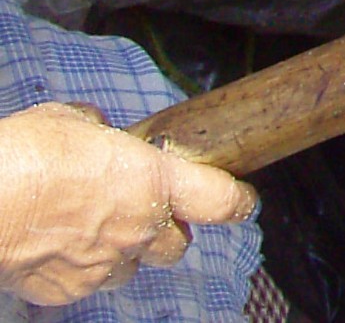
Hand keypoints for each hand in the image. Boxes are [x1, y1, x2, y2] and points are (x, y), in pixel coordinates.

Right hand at [0, 103, 256, 304]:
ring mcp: (105, 264)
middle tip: (147, 215)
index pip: (219, 200)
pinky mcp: (68, 290)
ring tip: (93, 231)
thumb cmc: (32, 153)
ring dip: (124, 253)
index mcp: (155, 181)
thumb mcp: (77, 122)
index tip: (244, 202)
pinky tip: (56, 248)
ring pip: (131, 268)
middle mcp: (139, 228)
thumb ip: (102, 133)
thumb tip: (99, 135)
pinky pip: (87, 283)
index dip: (237, 202)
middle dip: (167, 232)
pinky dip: (80, 269)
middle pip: (177, 245)